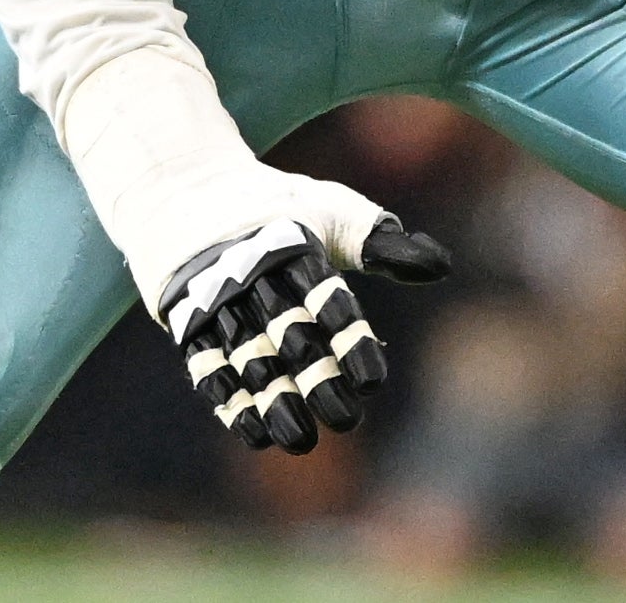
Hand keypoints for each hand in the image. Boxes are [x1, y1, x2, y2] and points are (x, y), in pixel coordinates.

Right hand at [159, 216, 451, 454]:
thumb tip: (441, 266)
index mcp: (296, 246)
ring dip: (275, 401)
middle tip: (346, 421)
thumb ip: (385, 246)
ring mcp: (218, 299)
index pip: (329, 301)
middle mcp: (255, 275)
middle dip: (318, 380)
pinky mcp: (187, 320)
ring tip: (301, 440)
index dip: (352, 341)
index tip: (374, 383)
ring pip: (250, 357)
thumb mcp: (333, 211)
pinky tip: (254, 432)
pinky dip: (230, 400)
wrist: (184, 186)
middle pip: (291, 335)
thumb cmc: (278, 206)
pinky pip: (207, 365)